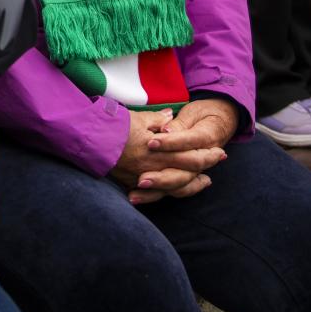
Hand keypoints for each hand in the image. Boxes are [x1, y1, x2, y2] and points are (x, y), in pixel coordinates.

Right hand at [109, 107, 226, 204]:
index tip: (220, 150)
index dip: (207, 153)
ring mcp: (145, 178)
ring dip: (193, 184)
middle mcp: (155, 167)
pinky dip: (170, 191)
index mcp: (159, 149)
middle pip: (188, 171)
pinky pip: (157, 193)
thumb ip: (157, 119)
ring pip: (176, 187)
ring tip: (205, 182)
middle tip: (219, 159)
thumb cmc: (115, 127)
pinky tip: (177, 190)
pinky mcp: (133, 184)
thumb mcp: (138, 118)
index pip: (191, 154)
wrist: (90, 141)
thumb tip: (171, 118)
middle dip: (206, 165)